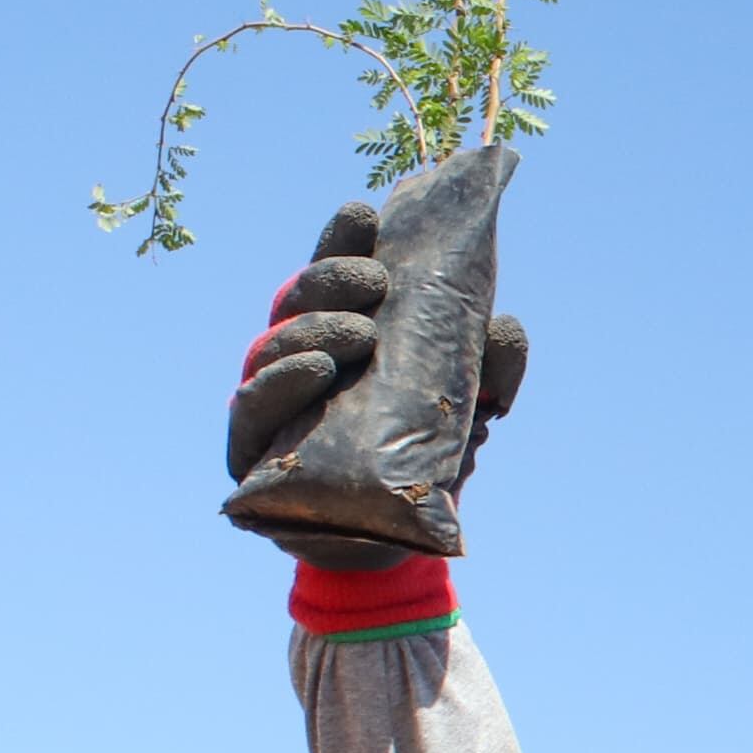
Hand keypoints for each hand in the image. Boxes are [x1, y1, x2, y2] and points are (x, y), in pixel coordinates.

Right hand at [223, 200, 531, 486]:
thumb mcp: (468, 404)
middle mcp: (297, 356)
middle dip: (333, 277)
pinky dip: (282, 382)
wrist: (395, 539)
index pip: (333, 271)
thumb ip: (491, 361)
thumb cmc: (421, 454)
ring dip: (313, 328)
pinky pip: (253, 409)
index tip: (365, 213)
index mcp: (340, 330)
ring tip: (359, 331)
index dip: (341, 238)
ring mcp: (269, 400)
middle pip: (297, 299)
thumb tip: (502, 324)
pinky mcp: (250, 450)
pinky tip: (316, 368)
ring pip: (271, 346)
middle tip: (376, 279)